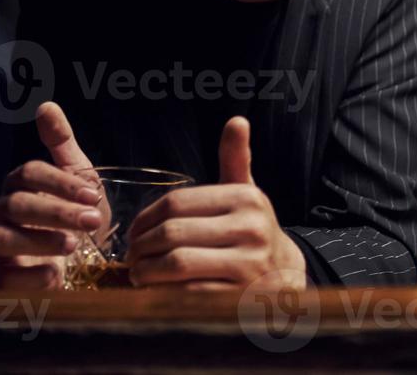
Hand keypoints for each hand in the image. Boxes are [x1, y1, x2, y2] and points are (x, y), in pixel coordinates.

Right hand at [0, 102, 103, 289]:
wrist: (84, 261)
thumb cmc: (78, 214)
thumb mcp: (79, 176)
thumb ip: (62, 142)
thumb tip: (46, 105)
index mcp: (21, 184)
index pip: (30, 173)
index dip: (61, 183)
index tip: (94, 195)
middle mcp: (2, 211)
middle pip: (17, 205)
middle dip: (57, 212)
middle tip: (92, 220)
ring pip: (0, 238)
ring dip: (39, 241)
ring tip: (74, 245)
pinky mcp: (0, 276)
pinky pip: (2, 276)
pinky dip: (30, 277)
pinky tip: (56, 274)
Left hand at [126, 117, 306, 290]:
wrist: (285, 277)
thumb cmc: (252, 232)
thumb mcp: (246, 194)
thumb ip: (235, 160)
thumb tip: (237, 121)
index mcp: (246, 199)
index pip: (176, 203)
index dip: (145, 219)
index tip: (134, 232)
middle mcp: (251, 228)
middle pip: (173, 233)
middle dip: (141, 247)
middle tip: (131, 256)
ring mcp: (247, 265)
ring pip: (177, 264)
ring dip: (146, 271)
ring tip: (138, 273)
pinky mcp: (238, 296)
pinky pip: (187, 293)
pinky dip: (163, 293)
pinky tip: (156, 290)